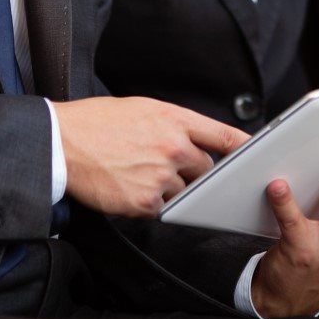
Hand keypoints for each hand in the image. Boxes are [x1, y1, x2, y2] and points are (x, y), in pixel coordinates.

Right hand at [53, 96, 248, 216]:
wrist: (63, 142)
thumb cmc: (98, 122)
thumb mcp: (143, 109)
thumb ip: (174, 124)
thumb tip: (194, 137)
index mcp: (175, 120)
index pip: (223, 135)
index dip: (243, 146)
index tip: (256, 154)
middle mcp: (173, 147)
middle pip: (206, 169)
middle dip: (196, 171)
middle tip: (170, 166)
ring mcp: (160, 176)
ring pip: (185, 191)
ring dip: (171, 188)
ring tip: (140, 174)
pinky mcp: (144, 202)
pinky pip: (162, 209)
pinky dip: (151, 203)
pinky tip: (130, 188)